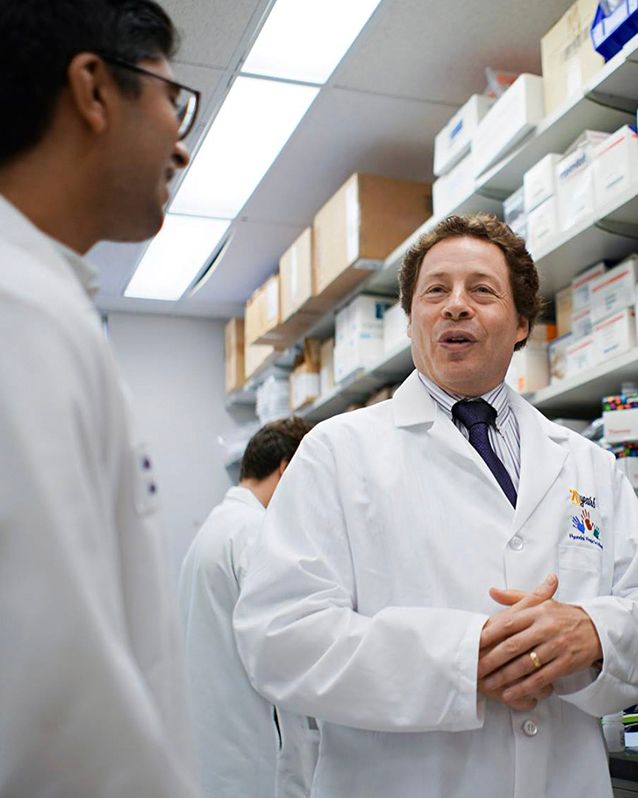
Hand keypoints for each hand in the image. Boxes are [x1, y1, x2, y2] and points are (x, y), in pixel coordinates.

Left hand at [478, 575, 601, 705]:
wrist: (596, 628)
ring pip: (525, 664)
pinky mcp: (565, 663)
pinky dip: (525, 687)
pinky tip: (511, 693)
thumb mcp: (541, 602)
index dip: (490, 634)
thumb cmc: (562, 615)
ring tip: (489, 683)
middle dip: (492, 659)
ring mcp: (556, 646)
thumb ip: (515, 597)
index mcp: (537, 612)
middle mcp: (545, 628)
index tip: (475, 643)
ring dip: (505, 676)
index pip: (508, 623)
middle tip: (476, 668)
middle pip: (513, 646)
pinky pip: (541, 678)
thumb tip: (492, 591)